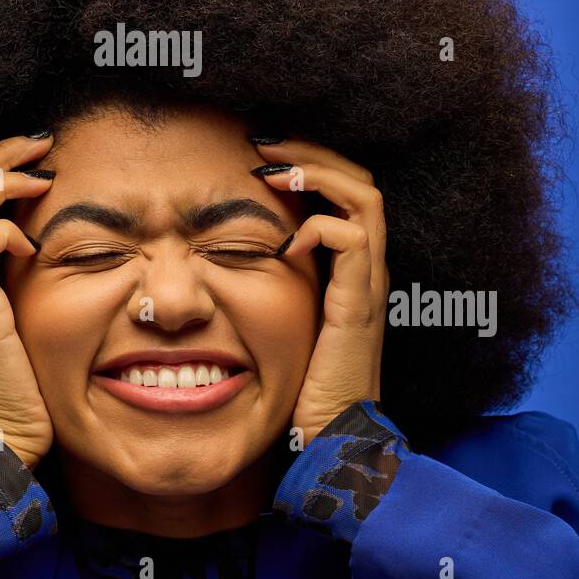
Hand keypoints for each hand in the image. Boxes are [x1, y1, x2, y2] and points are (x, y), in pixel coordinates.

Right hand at [0, 133, 55, 470]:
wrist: (0, 442)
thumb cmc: (19, 387)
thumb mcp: (15, 321)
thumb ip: (17, 282)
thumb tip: (42, 241)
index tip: (34, 157)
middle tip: (38, 141)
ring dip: (0, 183)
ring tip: (40, 173)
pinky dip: (3, 233)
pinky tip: (32, 243)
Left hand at [252, 139, 388, 447]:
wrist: (331, 439)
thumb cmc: (297, 386)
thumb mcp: (274, 319)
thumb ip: (262, 283)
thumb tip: (211, 251)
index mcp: (347, 265)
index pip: (343, 188)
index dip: (306, 159)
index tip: (256, 149)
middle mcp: (365, 266)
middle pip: (359, 178)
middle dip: (310, 150)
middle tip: (260, 139)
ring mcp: (367, 283)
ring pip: (364, 196)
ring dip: (317, 172)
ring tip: (272, 169)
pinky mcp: (359, 306)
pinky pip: (355, 241)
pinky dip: (321, 225)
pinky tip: (287, 239)